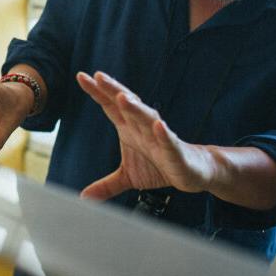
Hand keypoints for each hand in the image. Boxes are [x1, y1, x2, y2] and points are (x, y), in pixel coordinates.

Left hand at [76, 71, 212, 200]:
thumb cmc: (160, 166)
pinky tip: (158, 125)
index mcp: (129, 128)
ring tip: (122, 98)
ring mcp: (159, 137)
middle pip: (126, 105)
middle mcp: (143, 127)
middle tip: (98, 77)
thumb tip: (84, 198)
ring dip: (135, 108)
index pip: (110, 106)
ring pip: (147, 119)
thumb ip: (106, 185)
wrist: (193, 173)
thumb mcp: (128, 177)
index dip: (97, 92)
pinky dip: (163, 133)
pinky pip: (169, 141)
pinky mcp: (176, 151)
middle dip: (113, 90)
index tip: (82, 76)